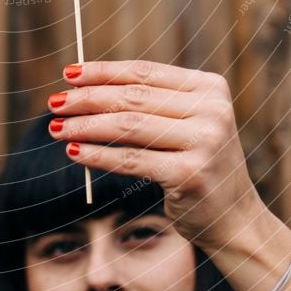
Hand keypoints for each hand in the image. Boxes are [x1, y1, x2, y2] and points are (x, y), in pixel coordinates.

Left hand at [47, 60, 261, 250]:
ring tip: (56, 127)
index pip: (145, 72)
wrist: (235, 219)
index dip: (103, 71)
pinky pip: (131, 160)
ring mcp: (205, 142)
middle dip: (87, 98)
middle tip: (55, 101)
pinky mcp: (191, 174)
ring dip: (85, 125)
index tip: (69, 72)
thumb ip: (149, 103)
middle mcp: (212, 110)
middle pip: (133, 97)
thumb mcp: (183, 124)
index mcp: (209, 87)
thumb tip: (84, 86)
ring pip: (128, 126)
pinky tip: (73, 151)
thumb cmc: (198, 164)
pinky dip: (97, 155)